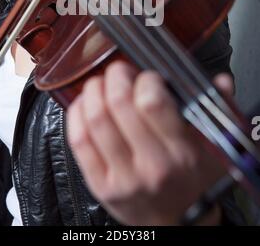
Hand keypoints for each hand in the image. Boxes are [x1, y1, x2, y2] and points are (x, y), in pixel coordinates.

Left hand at [66, 61, 233, 224]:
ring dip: (93, 90)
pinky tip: (84, 104)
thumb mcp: (214, 147)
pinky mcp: (99, 185)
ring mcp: (121, 176)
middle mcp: (150, 165)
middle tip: (120, 72)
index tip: (148, 76)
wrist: (177, 223)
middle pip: (118, 105)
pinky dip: (76, 114)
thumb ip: (216, 109)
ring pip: (95, 119)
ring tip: (100, 83)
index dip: (145, 79)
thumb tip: (219, 81)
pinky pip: (78, 141)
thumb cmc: (193, 183)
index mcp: (181, 152)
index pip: (152, 103)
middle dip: (116, 77)